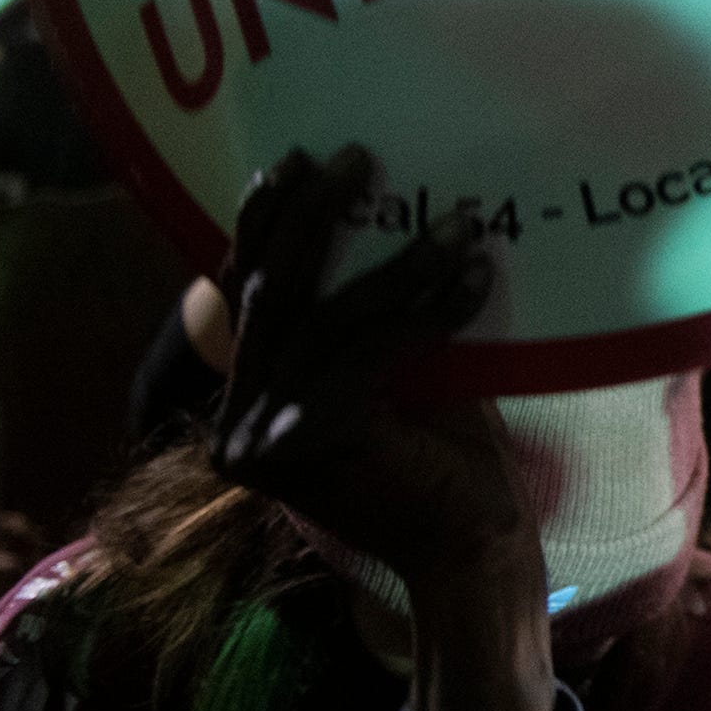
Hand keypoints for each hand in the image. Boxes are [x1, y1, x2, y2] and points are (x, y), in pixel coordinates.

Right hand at [208, 146, 515, 588]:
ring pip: (328, 317)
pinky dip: (429, 306)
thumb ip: (363, 326)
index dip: (264, 227)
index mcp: (244, 408)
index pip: (245, 299)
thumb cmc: (440, 463)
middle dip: (311, 216)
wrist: (465, 551)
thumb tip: (386, 225)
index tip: (292, 165)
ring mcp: (265, 437)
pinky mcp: (313, 440)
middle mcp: (237, 425)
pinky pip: (374, 349)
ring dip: (398, 261)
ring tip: (455, 217)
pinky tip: (474, 274)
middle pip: (270, 293)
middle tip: (355, 158)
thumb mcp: (390, 380)